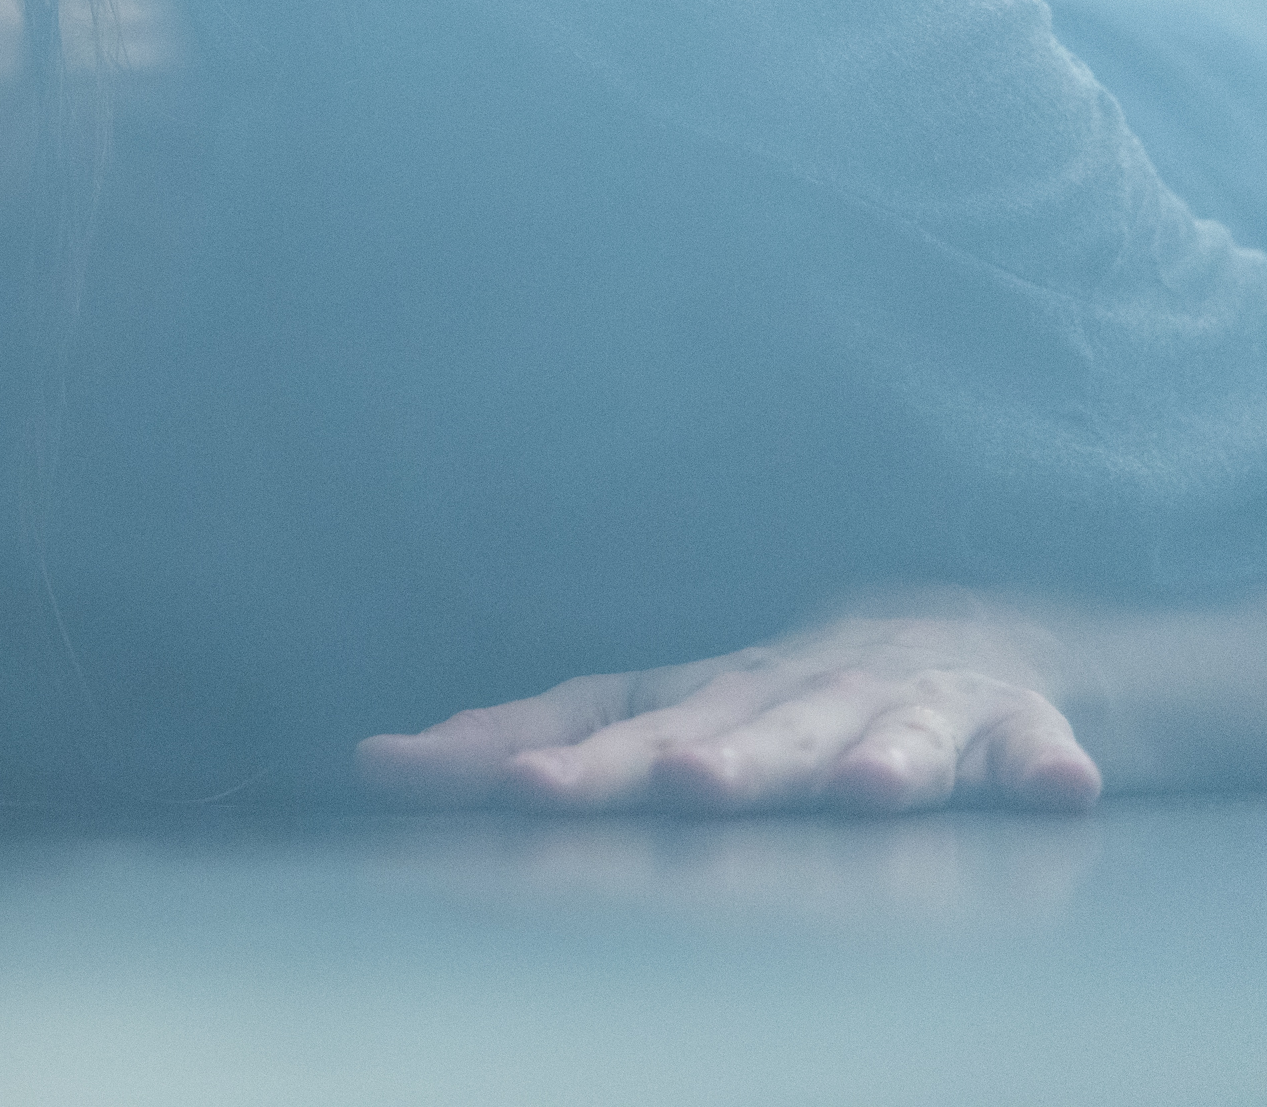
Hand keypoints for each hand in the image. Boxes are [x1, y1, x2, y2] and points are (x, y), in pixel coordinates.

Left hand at [356, 608, 1103, 814]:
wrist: (971, 643)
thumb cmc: (784, 699)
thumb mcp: (663, 717)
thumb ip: (537, 744)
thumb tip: (370, 761)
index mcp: (700, 695)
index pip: (589, 712)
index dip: (501, 740)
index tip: (402, 769)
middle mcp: (792, 690)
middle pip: (729, 731)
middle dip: (678, 762)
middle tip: (636, 784)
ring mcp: (908, 704)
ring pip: (884, 731)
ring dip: (869, 756)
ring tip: (858, 785)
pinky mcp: (1017, 728)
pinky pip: (1037, 750)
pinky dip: (1047, 765)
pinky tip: (1059, 787)